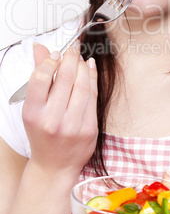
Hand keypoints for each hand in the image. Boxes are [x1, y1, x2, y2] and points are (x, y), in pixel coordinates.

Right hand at [22, 43, 97, 178]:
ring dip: (83, 66)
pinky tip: (90, 69)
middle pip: (65, 78)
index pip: (40, 78)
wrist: (54, 165)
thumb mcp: (33, 107)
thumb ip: (39, 75)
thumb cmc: (42, 133)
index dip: (50, 61)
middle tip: (72, 50)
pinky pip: (93, 96)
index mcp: (33, 113)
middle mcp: (52, 120)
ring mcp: (73, 125)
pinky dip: (92, 78)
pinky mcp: (89, 128)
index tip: (56, 54)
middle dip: (70, 58)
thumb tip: (40, 48)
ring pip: (82, 85)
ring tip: (80, 59)